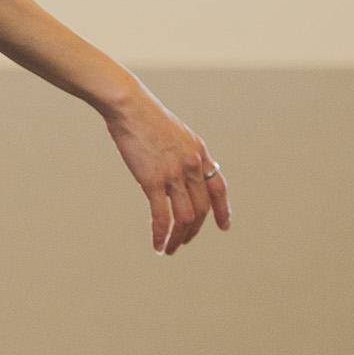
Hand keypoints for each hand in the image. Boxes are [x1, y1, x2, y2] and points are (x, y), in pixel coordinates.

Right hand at [103, 91, 232, 254]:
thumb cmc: (143, 114)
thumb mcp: (173, 131)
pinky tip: (156, 244)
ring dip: (178, 238)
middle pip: (201, 208)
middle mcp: (192, 165)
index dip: (223, 209)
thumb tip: (177, 163)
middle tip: (184, 242)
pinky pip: (162, 215)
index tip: (224, 226)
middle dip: (194, 230)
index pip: (219, 187)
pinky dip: (161, 233)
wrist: (129, 105)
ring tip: (169, 249)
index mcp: (199, 152)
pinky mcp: (153, 180)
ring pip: (185, 217)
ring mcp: (175, 174)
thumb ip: (180, 150)